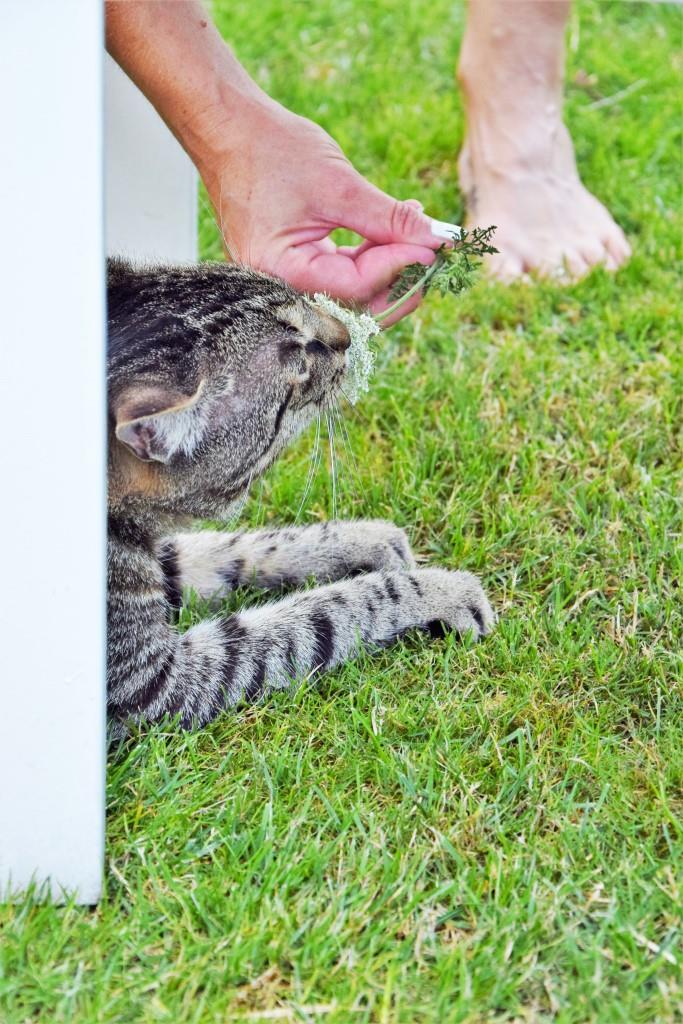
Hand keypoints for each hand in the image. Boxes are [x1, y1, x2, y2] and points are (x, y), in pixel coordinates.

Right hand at [106, 1, 448, 322]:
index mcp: (282, 273)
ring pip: (353, 291)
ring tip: (417, 231)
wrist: (228, 128)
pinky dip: (370, 256)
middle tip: (433, 251)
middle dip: (400, 279)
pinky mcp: (296, 265)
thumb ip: (388, 219)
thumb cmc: (270, 152)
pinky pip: (340, 273)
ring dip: (390, 265)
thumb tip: (433, 240)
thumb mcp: (339, 185)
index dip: (400, 269)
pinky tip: (394, 231)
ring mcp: (286, 279)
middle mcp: (281, 287)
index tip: (433, 248)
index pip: (356, 288)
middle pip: (357, 304)